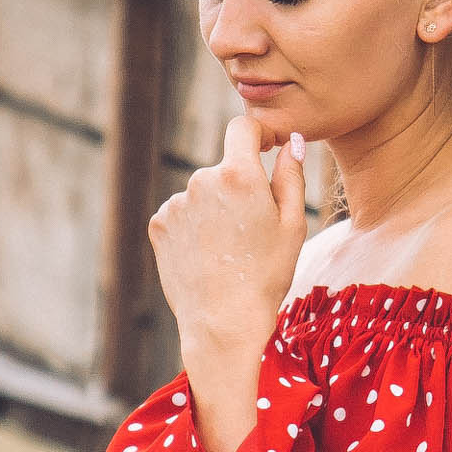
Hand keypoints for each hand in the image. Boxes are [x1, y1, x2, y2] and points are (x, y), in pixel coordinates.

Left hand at [149, 118, 307, 451]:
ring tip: (229, 251)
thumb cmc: (267, 276)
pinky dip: (194, 227)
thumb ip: (291, 175)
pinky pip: (182, 213)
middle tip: (253, 230)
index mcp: (239, 175)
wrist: (223, 324)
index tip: (268, 147)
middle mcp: (201, 180)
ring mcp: (176, 203)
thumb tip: (291, 141)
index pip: (243, 127)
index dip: (258, 133)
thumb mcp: (293, 225)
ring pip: (202, 193)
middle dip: (239, 186)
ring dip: (215, 209)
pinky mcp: (158, 223)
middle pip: (224, 167)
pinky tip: (207, 256)